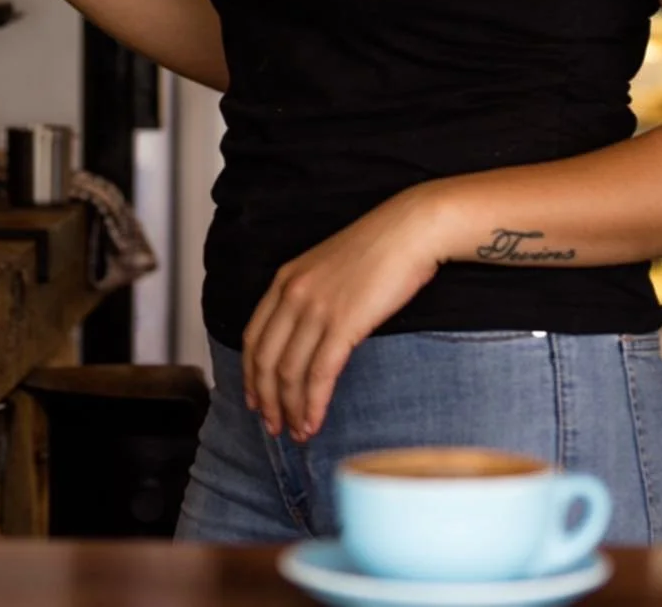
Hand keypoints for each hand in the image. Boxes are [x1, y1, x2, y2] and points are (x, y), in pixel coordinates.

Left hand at [243, 187, 450, 442]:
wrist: (411, 229)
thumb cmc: (380, 247)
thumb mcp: (329, 265)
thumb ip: (311, 295)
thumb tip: (308, 333)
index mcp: (286, 278)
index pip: (253, 337)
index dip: (250, 375)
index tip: (255, 400)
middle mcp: (293, 294)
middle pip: (265, 360)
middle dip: (266, 400)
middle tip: (272, 427)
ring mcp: (316, 308)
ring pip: (289, 373)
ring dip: (290, 409)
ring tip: (297, 432)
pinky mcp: (343, 323)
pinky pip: (319, 375)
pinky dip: (313, 405)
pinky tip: (314, 423)